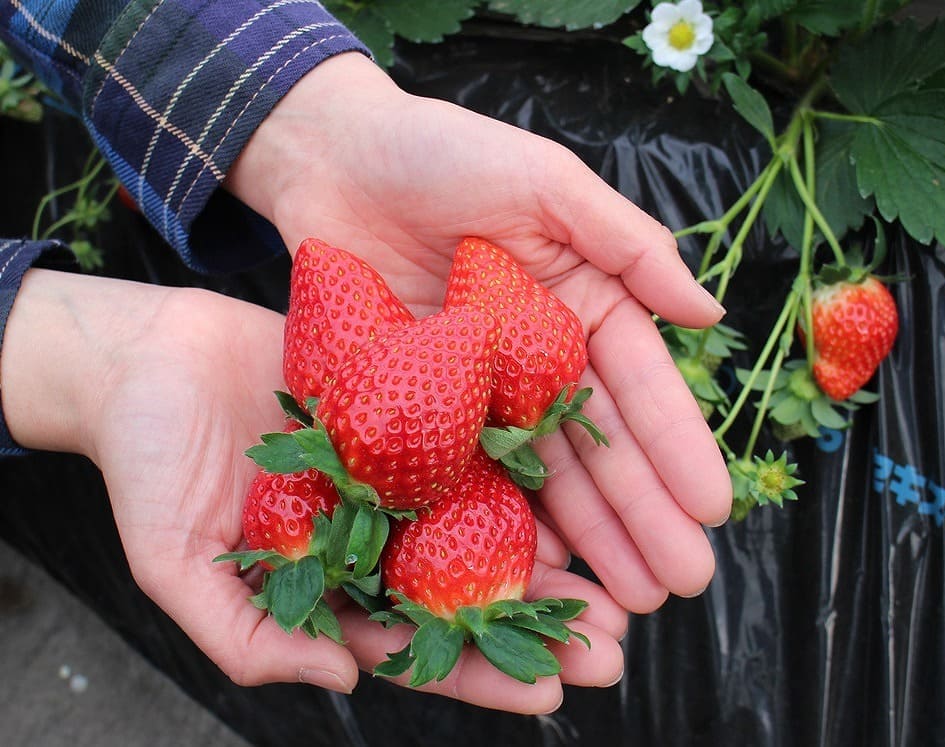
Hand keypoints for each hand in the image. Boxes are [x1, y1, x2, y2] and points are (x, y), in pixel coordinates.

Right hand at [0, 269, 625, 712]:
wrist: (147, 356)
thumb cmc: (146, 464)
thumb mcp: (174, 566)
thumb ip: (249, 635)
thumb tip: (343, 682)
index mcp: (330, 585)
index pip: (415, 646)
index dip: (480, 676)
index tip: (550, 695)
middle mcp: (373, 535)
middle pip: (468, 593)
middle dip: (538, 626)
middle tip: (612, 650)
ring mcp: (393, 474)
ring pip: (483, 524)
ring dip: (548, 556)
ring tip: (616, 586)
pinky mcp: (400, 410)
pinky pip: (468, 441)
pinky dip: (518, 466)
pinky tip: (572, 484)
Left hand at [228, 53, 732, 613]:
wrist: (332, 158)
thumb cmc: (443, 152)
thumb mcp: (547, 181)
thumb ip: (627, 243)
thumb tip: (708, 313)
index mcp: (583, 304)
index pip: (640, 386)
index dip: (675, 448)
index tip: (710, 508)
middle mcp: (540, 358)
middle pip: (600, 447)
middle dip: (643, 515)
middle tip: (679, 582)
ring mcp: (482, 392)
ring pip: (542, 476)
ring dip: (587, 537)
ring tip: (627, 599)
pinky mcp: (422, 409)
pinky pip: (467, 473)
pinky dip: (502, 522)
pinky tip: (535, 572)